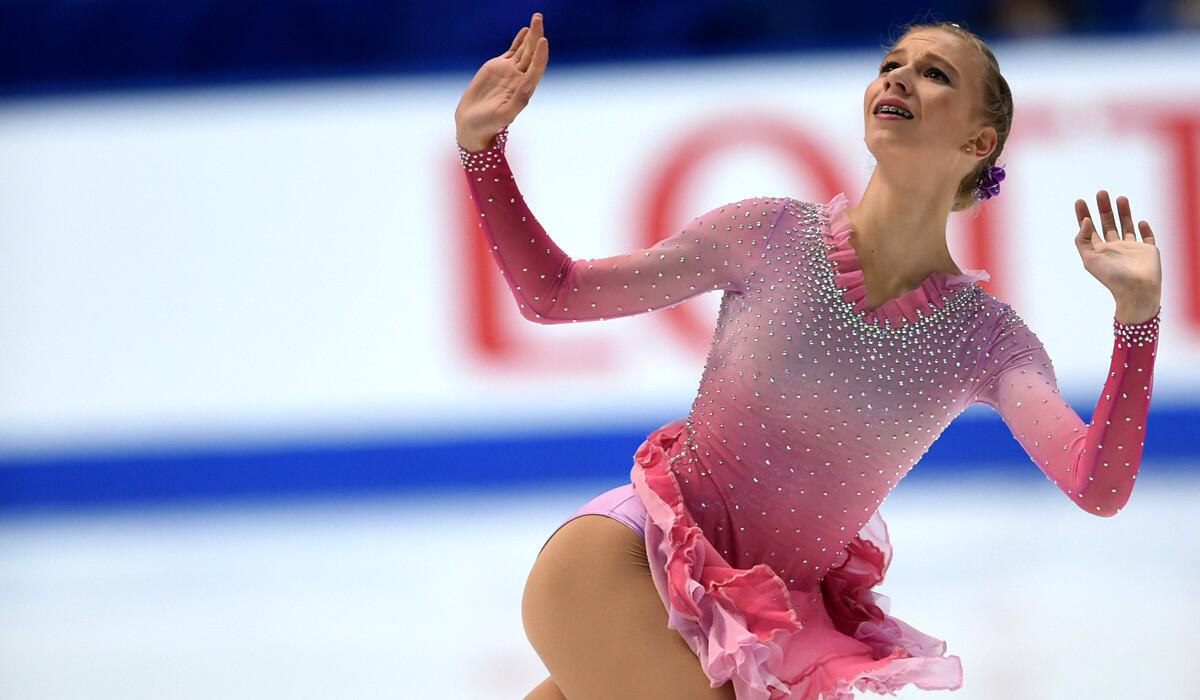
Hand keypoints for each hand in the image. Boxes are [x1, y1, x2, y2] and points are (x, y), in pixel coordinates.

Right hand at [454, 12, 548, 151]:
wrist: (472, 122)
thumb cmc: (488, 123)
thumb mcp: (503, 114)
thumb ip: (518, 100)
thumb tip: (528, 84)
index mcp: (525, 89)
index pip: (536, 68)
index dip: (540, 54)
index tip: (542, 40)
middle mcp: (520, 78)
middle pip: (532, 54)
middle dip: (537, 36)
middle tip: (539, 18)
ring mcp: (510, 72)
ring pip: (524, 50)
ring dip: (531, 35)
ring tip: (537, 18)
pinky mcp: (498, 67)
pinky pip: (513, 51)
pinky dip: (519, 41)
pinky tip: (525, 31)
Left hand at [1073, 190, 1162, 323]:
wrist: (1136, 290)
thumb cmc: (1112, 277)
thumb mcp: (1090, 258)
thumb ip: (1083, 239)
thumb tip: (1085, 220)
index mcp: (1099, 251)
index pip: (1089, 229)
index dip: (1083, 215)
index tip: (1080, 201)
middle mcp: (1115, 249)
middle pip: (1107, 224)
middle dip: (1104, 208)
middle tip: (1101, 192)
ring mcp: (1132, 250)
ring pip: (1126, 227)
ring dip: (1123, 212)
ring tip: (1120, 198)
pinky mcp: (1148, 251)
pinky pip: (1147, 238)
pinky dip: (1145, 230)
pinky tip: (1141, 222)